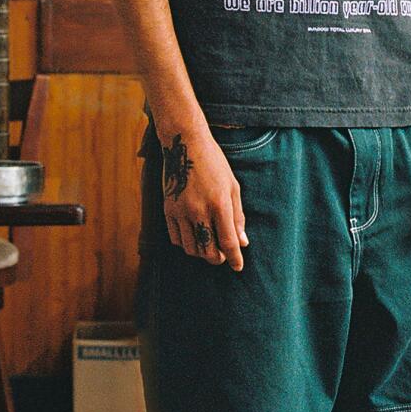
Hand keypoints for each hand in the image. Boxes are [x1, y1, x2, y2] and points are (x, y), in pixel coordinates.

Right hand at [160, 128, 247, 270]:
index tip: (238, 267)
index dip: (234, 258)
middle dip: (218, 258)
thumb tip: (242, 242)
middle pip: (208, 251)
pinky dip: (186, 244)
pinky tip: (193, 238)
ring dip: (201, 253)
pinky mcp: (168, 209)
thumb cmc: (214, 163)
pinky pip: (176, 239)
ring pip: (191, 248)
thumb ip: (238, 216)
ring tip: (208, 247)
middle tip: (223, 256)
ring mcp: (181, 211)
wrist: (185, 144)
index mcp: (219, 204)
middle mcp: (199, 210)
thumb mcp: (232, 186)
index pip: (228, 241)